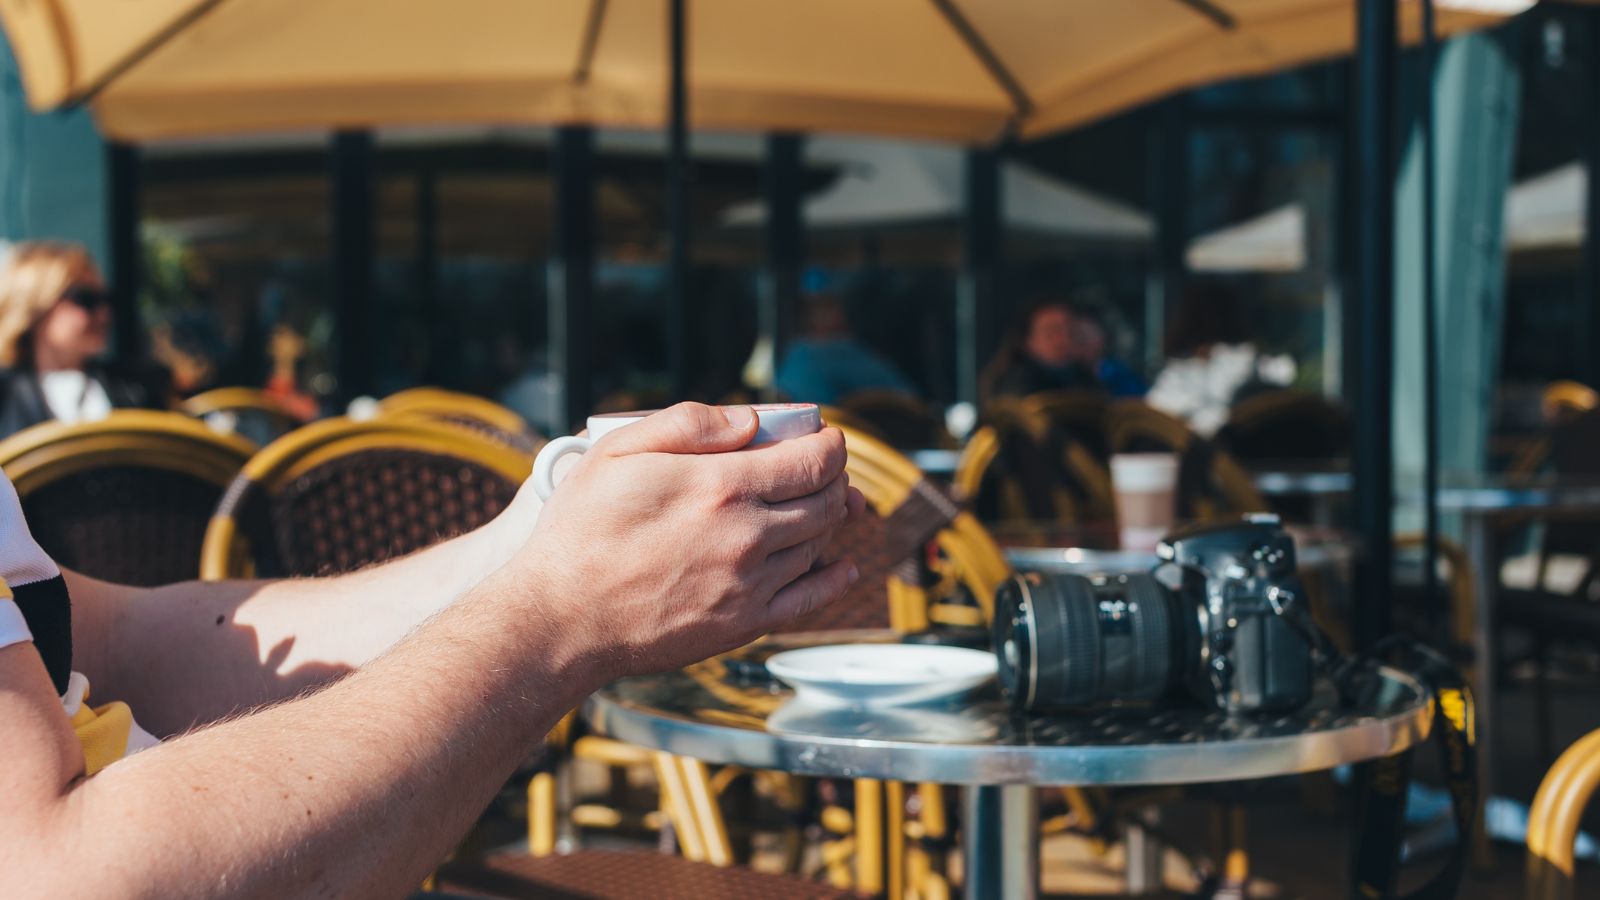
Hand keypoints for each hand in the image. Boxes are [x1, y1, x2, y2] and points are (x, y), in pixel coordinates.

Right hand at [512, 403, 865, 678]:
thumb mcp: (618, 451)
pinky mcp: (742, 625)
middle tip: (822, 469)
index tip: (827, 438)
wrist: (562, 618)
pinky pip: (809, 601)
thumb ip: (689, 424)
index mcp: (721, 486)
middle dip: (834, 478)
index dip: (831, 444)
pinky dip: (834, 580)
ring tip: (813, 506)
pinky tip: (842, 569)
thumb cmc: (580, 530)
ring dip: (828, 521)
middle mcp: (747, 536)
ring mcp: (748, 585)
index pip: (814, 460)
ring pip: (819, 546)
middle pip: (826, 501)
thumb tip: (751, 420)